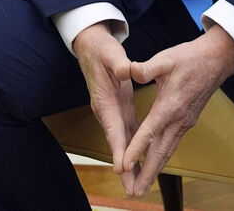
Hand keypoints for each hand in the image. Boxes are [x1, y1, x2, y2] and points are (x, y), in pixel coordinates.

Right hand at [73, 23, 140, 194]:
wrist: (91, 45)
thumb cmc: (101, 49)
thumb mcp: (110, 52)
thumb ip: (120, 63)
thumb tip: (127, 71)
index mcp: (104, 99)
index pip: (113, 127)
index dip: (118, 147)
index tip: (122, 167)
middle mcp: (107, 110)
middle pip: (117, 143)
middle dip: (124, 167)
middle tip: (132, 189)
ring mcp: (113, 111)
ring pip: (123, 142)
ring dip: (130, 164)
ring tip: (137, 185)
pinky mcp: (121, 109)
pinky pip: (129, 134)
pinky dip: (135, 150)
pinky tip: (142, 163)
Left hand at [120, 26, 233, 195]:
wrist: (216, 60)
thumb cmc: (189, 58)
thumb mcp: (165, 59)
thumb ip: (146, 67)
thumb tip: (129, 71)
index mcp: (170, 105)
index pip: (150, 131)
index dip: (136, 149)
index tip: (124, 165)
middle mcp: (178, 119)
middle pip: (160, 152)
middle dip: (147, 173)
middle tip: (134, 192)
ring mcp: (184, 123)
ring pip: (167, 152)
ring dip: (155, 171)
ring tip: (142, 187)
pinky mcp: (186, 122)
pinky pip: (172, 145)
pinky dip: (162, 158)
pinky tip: (155, 165)